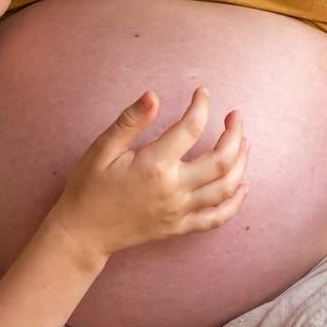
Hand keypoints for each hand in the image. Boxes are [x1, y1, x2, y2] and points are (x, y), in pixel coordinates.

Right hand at [51, 88, 249, 258]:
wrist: (82, 233)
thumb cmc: (89, 187)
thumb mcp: (102, 149)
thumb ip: (130, 122)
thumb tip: (152, 95)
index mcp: (154, 165)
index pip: (190, 128)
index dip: (201, 106)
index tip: (202, 93)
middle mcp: (173, 189)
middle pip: (221, 160)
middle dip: (234, 134)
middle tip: (235, 117)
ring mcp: (179, 211)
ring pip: (225, 188)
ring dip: (241, 163)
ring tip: (244, 143)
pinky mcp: (179, 227)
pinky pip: (216, 218)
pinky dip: (235, 203)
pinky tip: (242, 186)